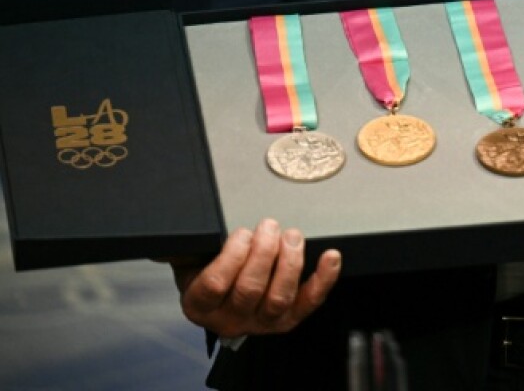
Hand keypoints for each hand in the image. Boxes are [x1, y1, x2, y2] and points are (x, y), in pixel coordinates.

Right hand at [168, 218, 341, 338]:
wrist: (224, 297)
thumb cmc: (207, 270)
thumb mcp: (188, 260)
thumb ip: (182, 248)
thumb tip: (166, 238)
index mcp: (200, 305)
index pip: (216, 285)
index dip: (232, 256)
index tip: (241, 233)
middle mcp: (230, 319)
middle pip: (250, 289)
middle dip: (264, 252)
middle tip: (269, 226)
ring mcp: (261, 322)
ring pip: (279, 298)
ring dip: (290, 262)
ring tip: (291, 235)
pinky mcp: (288, 319)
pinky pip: (309, 302)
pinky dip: (323, 279)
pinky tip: (331, 257)